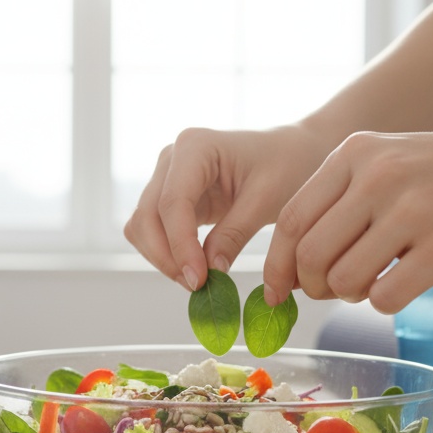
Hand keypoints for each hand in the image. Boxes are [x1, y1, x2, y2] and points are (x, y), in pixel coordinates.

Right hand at [123, 125, 334, 290]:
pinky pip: (152, 230)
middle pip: (148, 215)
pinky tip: (192, 267)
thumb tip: (209, 271)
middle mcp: (171, 158)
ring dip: (162, 258)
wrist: (290, 154)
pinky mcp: (169, 197)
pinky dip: (165, 253)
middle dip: (167, 256)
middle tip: (198, 285)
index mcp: (195, 146)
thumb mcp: (267, 199)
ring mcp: (166, 177)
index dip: (180, 245)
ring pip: (142, 226)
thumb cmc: (285, 165)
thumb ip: (234, 233)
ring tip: (197, 280)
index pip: (173, 202)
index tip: (199, 279)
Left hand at [262, 128, 432, 312]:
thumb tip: (293, 265)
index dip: (278, 264)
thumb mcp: (391, 162)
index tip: (277, 291)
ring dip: (352, 295)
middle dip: (314, 286)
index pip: (292, 219)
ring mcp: (414, 210)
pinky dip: (386, 302)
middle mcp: (379, 177)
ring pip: (344, 280)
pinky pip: (386, 297)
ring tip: (376, 281)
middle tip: (334, 290)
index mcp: (356, 153)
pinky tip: (405, 285)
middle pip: (312, 255)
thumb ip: (342, 200)